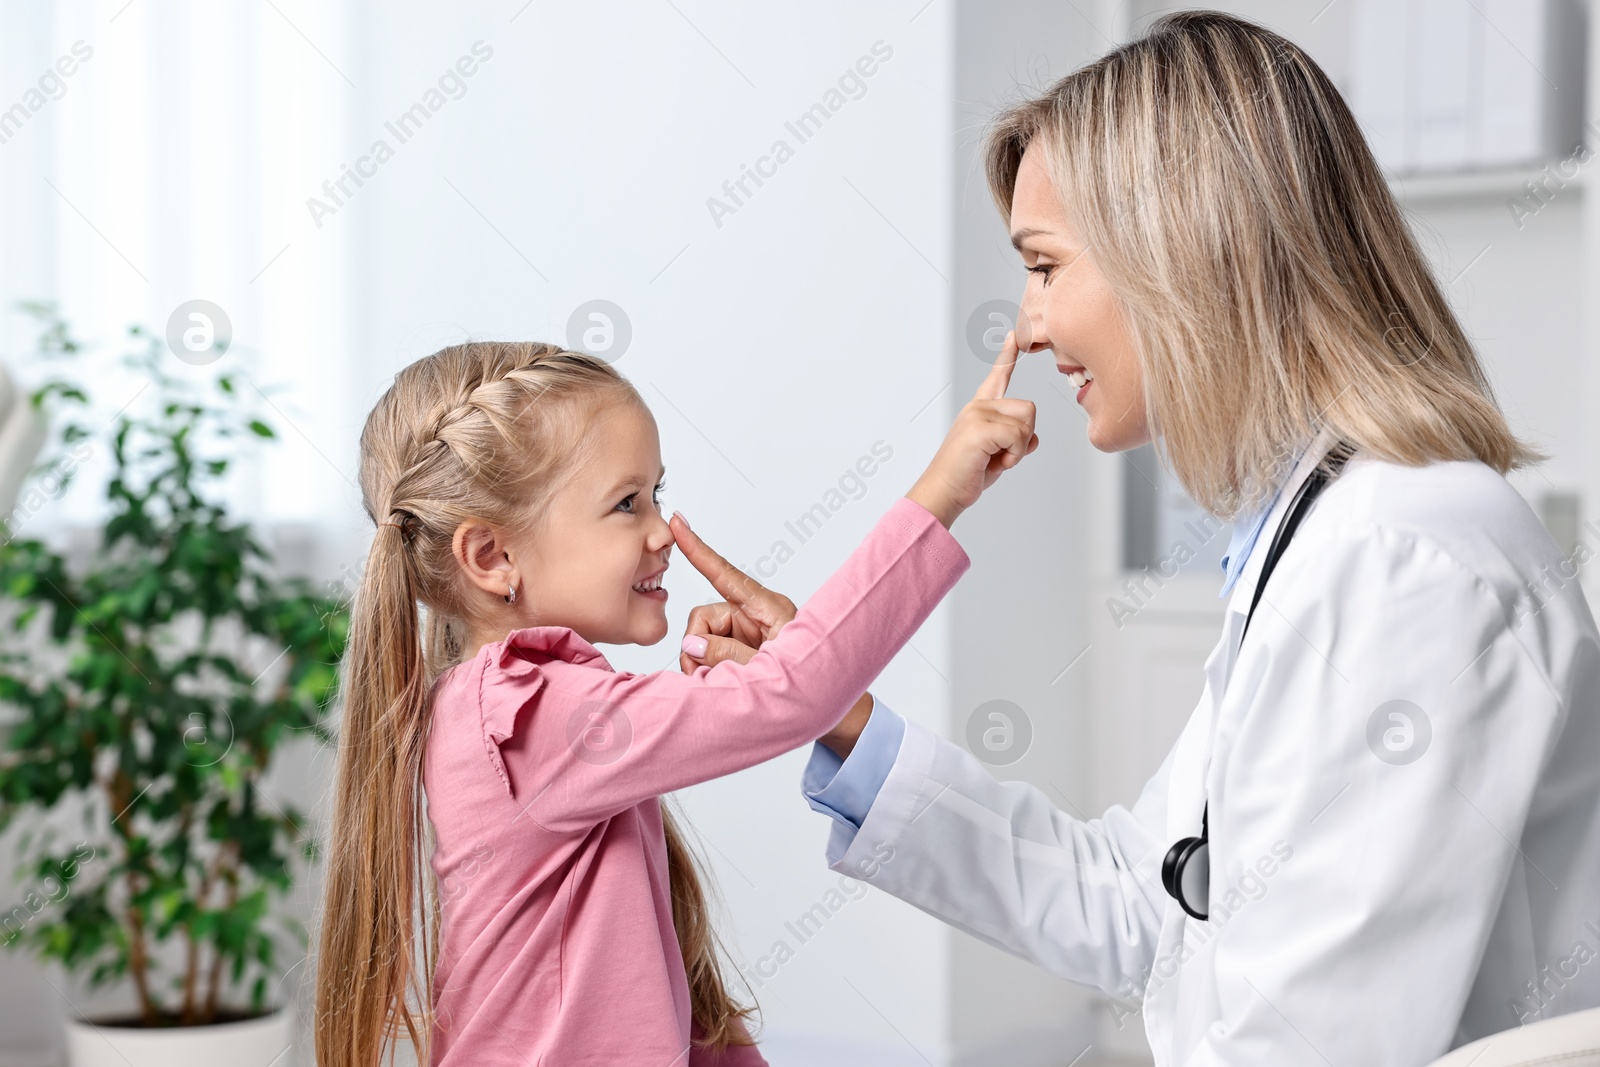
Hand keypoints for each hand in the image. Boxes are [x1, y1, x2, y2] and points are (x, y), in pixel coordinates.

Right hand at [667, 512, 797, 673]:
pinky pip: (711, 651)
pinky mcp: (742, 647)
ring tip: (720, 681)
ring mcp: (748, 632)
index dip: (698, 549)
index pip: (725, 573)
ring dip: (702, 662)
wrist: (826, 700)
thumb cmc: (810, 677)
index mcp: (769, 608)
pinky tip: (720, 680)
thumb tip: (692, 644)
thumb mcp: (769, 665)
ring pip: (703, 638)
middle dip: (696, 647)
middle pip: (704, 618)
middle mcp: (755, 615)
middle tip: (703, 673)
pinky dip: (708, 667)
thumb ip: (728, 654)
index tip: (679, 524)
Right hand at [905, 329, 1037, 527]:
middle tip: (1001, 455)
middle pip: (1029, 409)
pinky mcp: (980, 428)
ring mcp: (978, 415)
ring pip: (1026, 424)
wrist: (944, 492)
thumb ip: (1015, 442)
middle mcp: (978, 407)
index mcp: (980, 410)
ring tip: (995, 459)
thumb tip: (1033, 439)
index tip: (1013, 335)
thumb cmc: (966, 475)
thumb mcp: (997, 456)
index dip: (1007, 356)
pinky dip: (1013, 456)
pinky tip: (995, 463)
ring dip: (1018, 449)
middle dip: (1024, 436)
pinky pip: (1018, 437)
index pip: (998, 377)